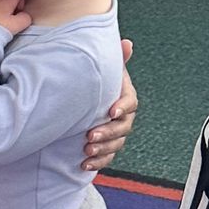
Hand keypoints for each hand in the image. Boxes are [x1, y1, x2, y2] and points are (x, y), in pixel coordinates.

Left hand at [83, 39, 137, 173]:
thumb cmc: (92, 82)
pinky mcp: (106, 146)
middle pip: (123, 127)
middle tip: (91, 135)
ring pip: (116, 144)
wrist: (78, 101)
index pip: (130, 102)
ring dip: (103, 149)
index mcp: (124, 96)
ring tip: (86, 150)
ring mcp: (115, 133)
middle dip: (108, 132)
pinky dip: (97, 162)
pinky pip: (107, 157)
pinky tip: (84, 164)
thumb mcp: (101, 69)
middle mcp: (123, 116)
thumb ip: (114, 59)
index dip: (123, 107)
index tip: (111, 111)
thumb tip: (126, 43)